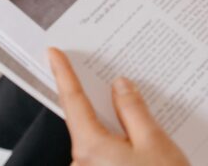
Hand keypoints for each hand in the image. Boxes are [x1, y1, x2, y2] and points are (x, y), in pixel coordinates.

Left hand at [48, 47, 189, 165]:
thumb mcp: (154, 142)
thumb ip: (133, 110)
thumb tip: (119, 86)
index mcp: (91, 147)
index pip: (73, 102)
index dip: (63, 74)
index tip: (53, 53)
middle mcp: (82, 164)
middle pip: (87, 122)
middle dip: (103, 104)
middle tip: (116, 83)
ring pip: (99, 141)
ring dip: (116, 129)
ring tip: (145, 125)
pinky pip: (106, 156)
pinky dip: (120, 145)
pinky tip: (142, 145)